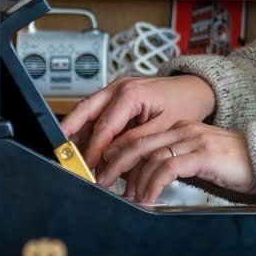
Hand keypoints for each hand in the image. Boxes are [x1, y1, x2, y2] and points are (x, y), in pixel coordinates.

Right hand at [59, 75, 216, 169]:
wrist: (193, 89)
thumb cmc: (183, 104)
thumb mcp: (164, 127)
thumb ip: (137, 141)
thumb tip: (112, 156)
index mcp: (131, 93)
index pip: (105, 126)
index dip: (94, 149)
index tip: (88, 167)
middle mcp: (118, 87)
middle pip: (85, 110)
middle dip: (70, 131)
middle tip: (62, 152)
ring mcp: (115, 90)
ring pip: (87, 111)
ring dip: (79, 132)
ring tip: (73, 154)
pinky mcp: (116, 96)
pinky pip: (97, 112)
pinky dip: (91, 129)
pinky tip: (88, 146)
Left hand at [100, 120, 255, 202]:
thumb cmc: (233, 164)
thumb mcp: (198, 159)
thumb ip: (176, 163)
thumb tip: (149, 180)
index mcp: (179, 128)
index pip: (139, 137)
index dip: (118, 153)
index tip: (105, 170)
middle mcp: (182, 129)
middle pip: (138, 143)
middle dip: (116, 163)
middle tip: (102, 181)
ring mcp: (193, 140)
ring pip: (150, 156)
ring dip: (133, 178)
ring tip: (125, 195)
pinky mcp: (203, 154)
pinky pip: (168, 168)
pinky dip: (153, 184)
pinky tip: (148, 197)